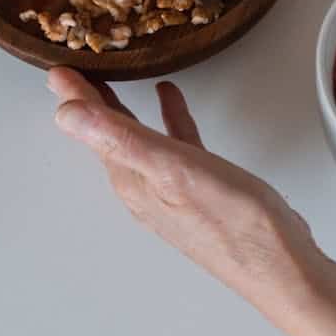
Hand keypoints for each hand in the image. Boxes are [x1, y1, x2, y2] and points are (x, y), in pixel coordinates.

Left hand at [50, 70, 320, 310]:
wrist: (279, 266)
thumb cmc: (233, 220)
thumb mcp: (172, 169)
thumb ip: (120, 139)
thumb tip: (65, 114)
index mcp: (132, 179)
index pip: (91, 129)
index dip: (73, 95)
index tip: (56, 69)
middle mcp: (144, 187)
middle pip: (108, 134)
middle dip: (89, 102)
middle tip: (74, 71)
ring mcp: (171, 189)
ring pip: (137, 138)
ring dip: (122, 109)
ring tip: (113, 79)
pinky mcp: (200, 188)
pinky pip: (173, 144)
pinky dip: (167, 119)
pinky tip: (171, 99)